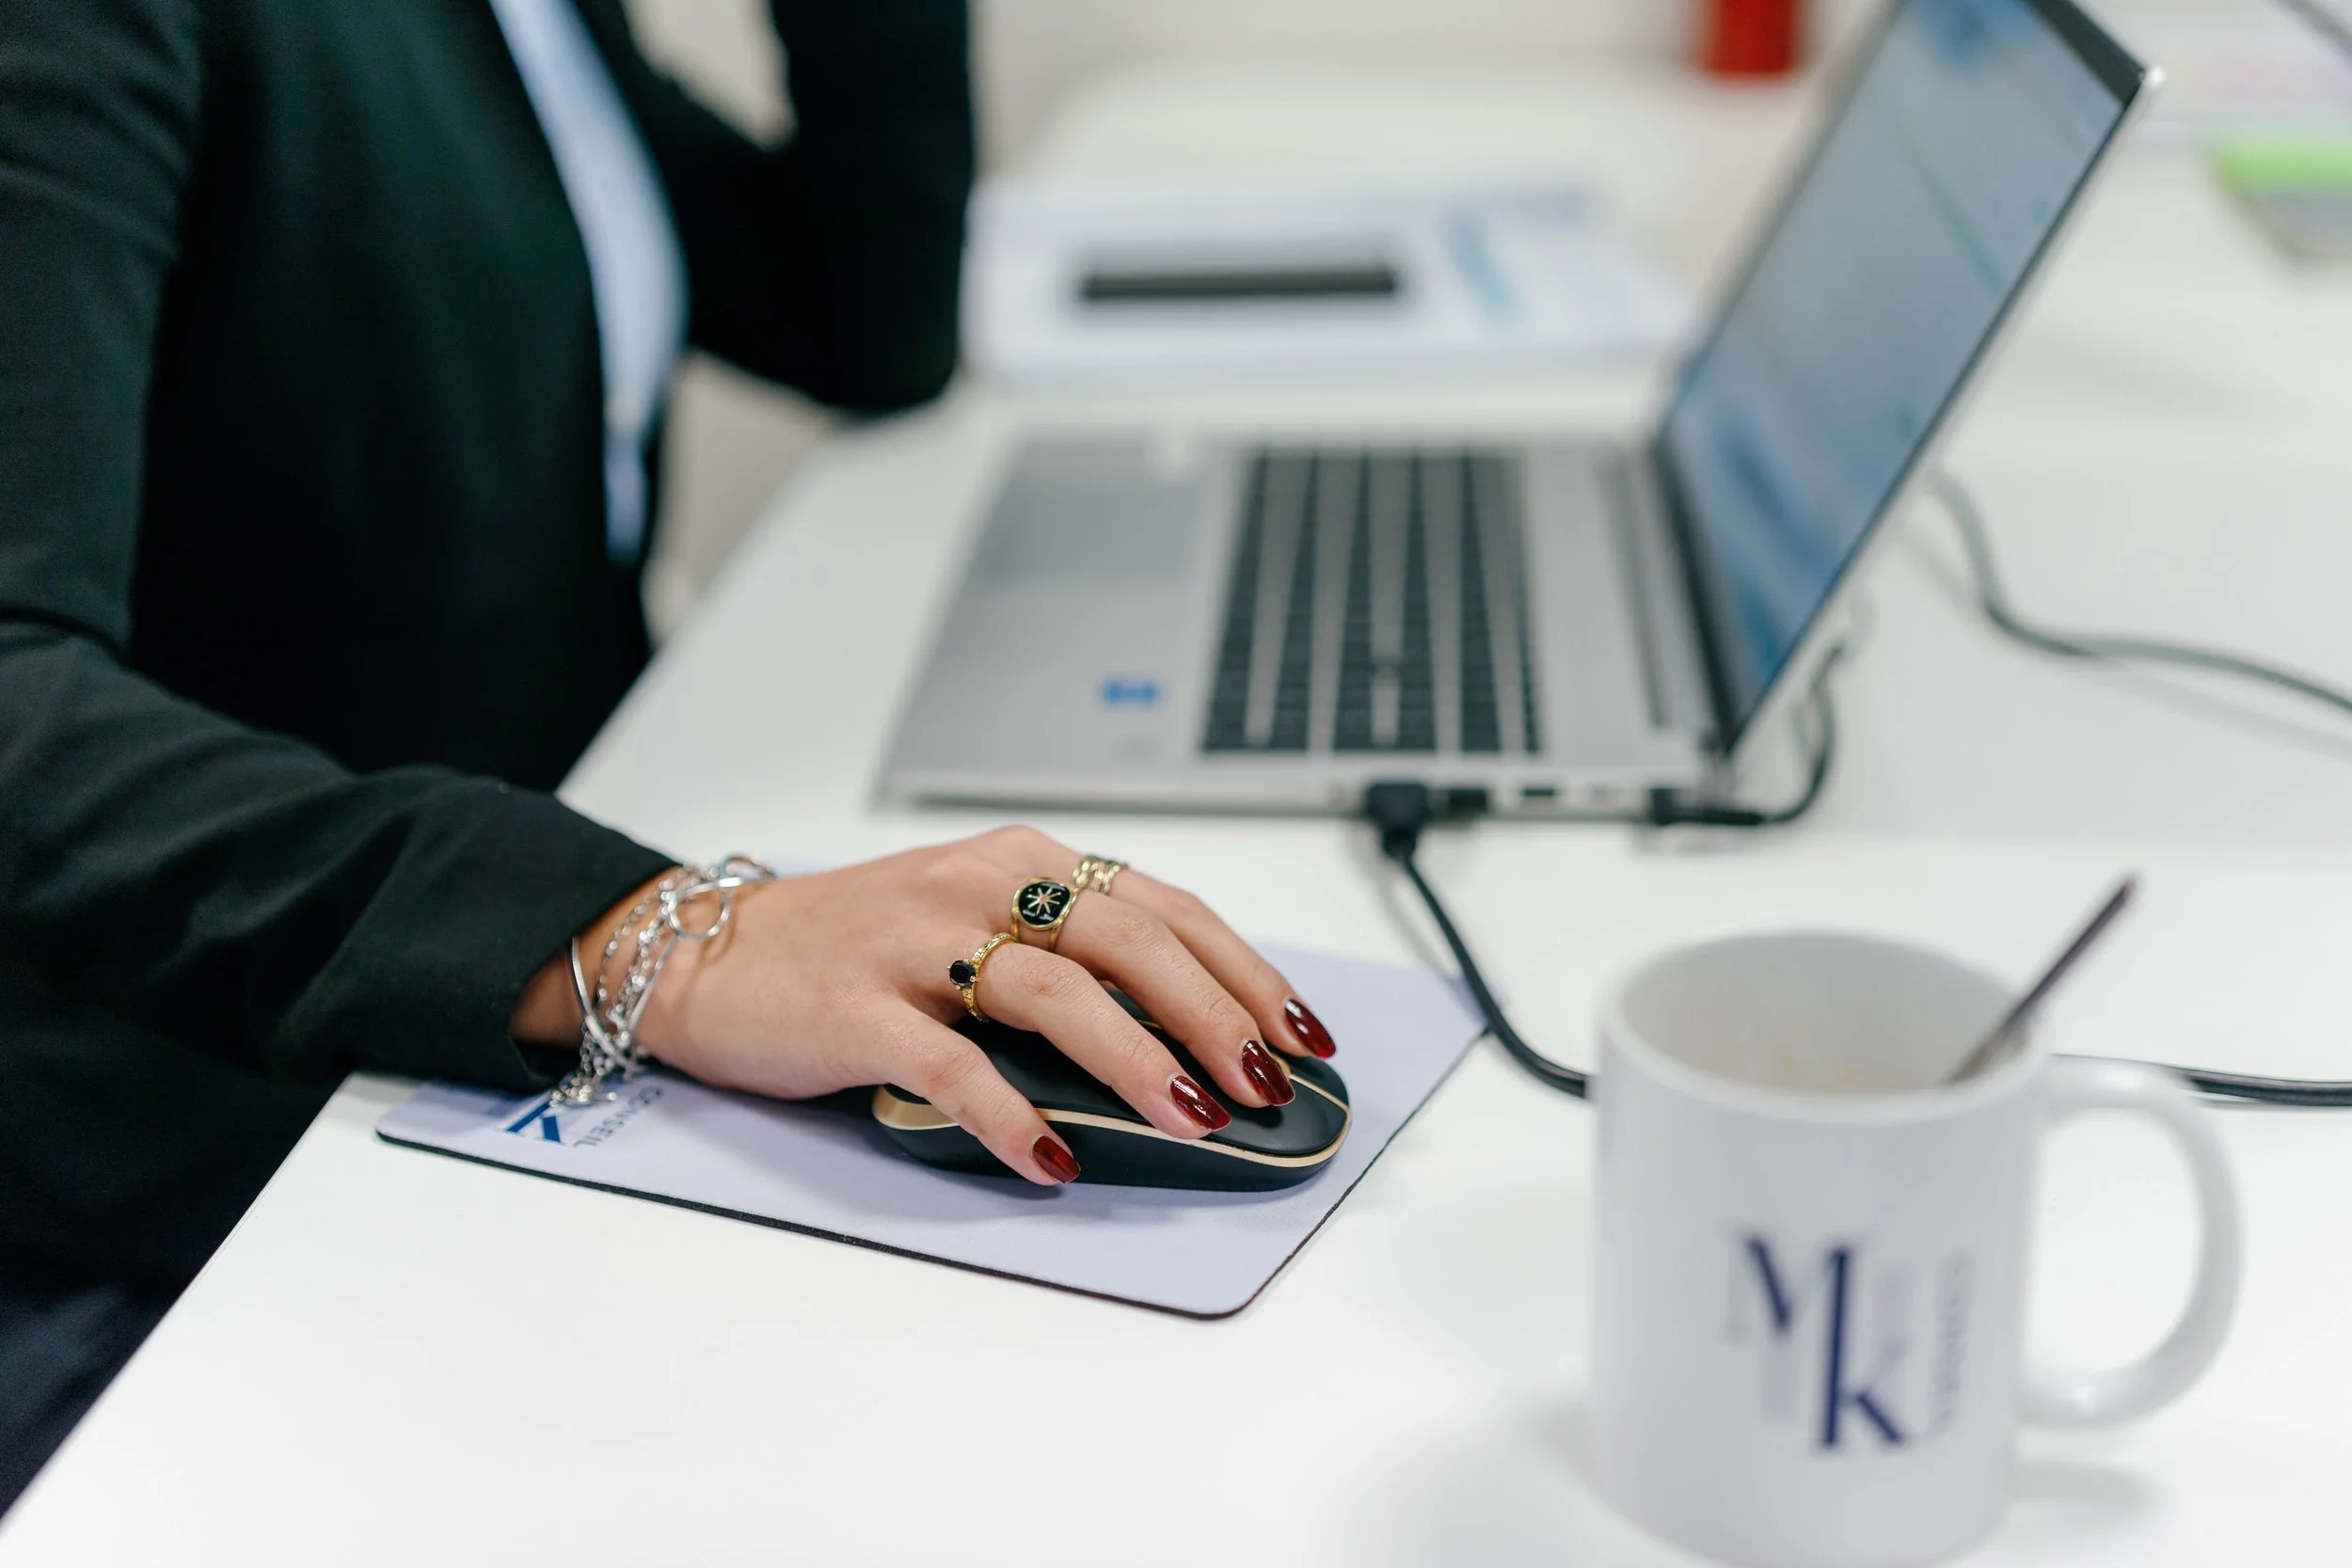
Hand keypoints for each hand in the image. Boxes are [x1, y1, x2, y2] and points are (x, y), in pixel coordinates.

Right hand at [513, 828, 1339, 1184]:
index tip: (1304, 1033)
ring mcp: (916, 943)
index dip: (1245, 970)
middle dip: (1215, 1016)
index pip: (1164, 907)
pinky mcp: (858, 1007)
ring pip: (1055, 994)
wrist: (710, 954)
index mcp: (1022, 859)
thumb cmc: (857, 949)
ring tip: (1194, 1119)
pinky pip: (952, 1063)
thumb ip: (1066, 953)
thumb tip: (1188, 1031)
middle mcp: (979, 883)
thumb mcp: (973, 920)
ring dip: (1138, 1059)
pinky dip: (1010, 1115)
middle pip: (1128, 941)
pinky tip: (1052, 1159)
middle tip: (1268, 1084)